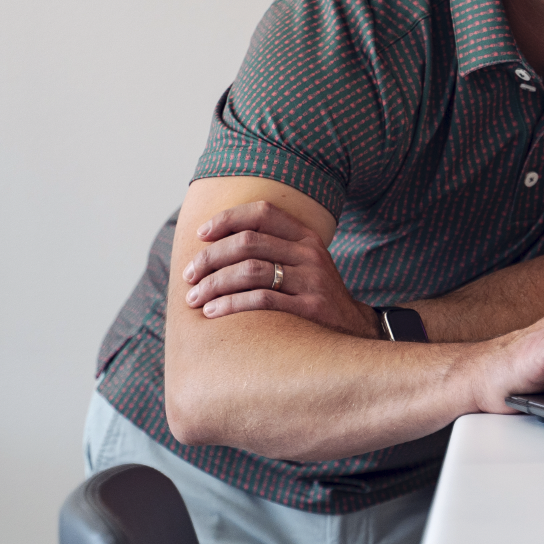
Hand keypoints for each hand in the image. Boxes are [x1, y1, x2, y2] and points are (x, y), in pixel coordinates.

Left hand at [183, 200, 378, 339]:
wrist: (354, 331)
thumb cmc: (314, 296)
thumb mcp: (304, 264)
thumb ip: (273, 248)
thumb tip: (215, 243)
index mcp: (306, 237)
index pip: (263, 212)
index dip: (227, 219)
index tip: (201, 234)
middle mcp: (310, 253)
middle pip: (248, 242)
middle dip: (210, 257)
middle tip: (188, 275)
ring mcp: (312, 280)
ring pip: (250, 271)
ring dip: (213, 283)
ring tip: (194, 298)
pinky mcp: (310, 308)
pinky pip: (261, 300)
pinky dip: (230, 305)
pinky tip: (212, 312)